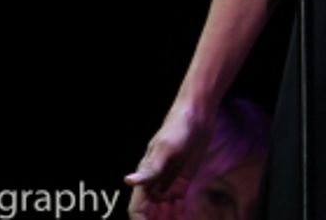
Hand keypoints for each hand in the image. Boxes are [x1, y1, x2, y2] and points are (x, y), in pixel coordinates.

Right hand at [124, 99, 215, 218]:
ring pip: (164, 211)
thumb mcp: (165, 149)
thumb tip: (128, 181)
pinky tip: (185, 217)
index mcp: (145, 176)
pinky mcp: (182, 181)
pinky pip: (178, 205)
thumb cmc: (178, 127)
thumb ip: (150, 169)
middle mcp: (155, 182)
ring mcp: (169, 183)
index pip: (137, 208)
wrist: (197, 115)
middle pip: (151, 213)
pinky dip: (180, 214)